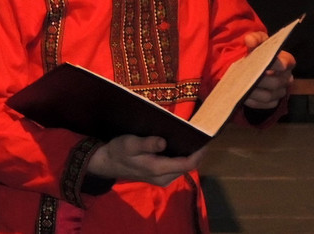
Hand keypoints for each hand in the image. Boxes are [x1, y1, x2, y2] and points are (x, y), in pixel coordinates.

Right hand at [87, 135, 205, 186]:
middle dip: (196, 152)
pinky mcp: (160, 177)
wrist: (108, 163)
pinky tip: (179, 145)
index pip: (188, 164)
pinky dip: (181, 157)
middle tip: (199, 134)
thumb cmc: (118, 151)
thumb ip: (147, 144)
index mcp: (159, 169)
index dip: (199, 152)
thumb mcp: (129, 144)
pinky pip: (177, 167)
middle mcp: (164, 178)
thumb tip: (164, 142)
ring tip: (191, 137)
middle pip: (188, 166)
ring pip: (183, 167)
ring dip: (189, 154)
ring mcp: (163, 179)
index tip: (206, 138)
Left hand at [242, 31, 295, 108]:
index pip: (287, 62)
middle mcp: (286, 77)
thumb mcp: (255, 41)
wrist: (251, 65)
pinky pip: (264, 105)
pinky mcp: (272, 102)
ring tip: (241, 87)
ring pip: (269, 96)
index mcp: (285, 61)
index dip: (278, 64)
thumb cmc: (256, 51)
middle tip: (247, 77)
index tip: (266, 64)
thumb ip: (254, 38)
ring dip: (254, 92)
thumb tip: (249, 40)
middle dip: (261, 80)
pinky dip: (253, 101)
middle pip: (277, 82)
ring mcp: (280, 91)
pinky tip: (243, 96)